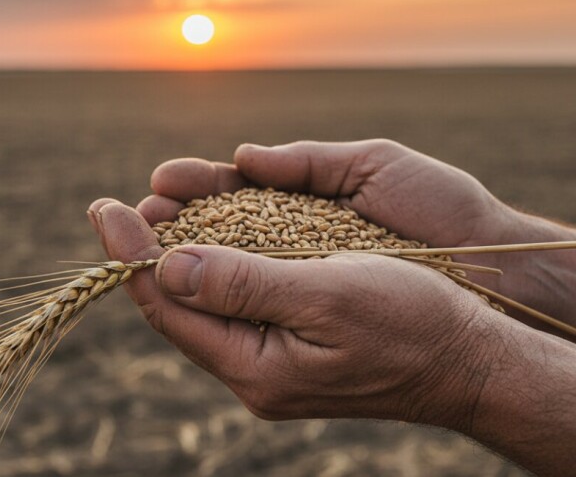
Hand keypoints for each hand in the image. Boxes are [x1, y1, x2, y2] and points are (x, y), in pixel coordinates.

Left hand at [86, 140, 514, 427]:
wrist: (471, 359)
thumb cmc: (411, 322)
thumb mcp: (326, 296)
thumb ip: (243, 284)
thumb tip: (167, 266)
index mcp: (255, 367)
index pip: (169, 307)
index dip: (131, 255)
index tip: (104, 207)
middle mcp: (254, 371)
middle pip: (180, 309)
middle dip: (148, 253)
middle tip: (122, 204)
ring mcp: (274, 361)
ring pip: (208, 304)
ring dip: (181, 254)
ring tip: (158, 209)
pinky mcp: (294, 344)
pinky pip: (239, 303)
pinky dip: (219, 265)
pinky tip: (211, 237)